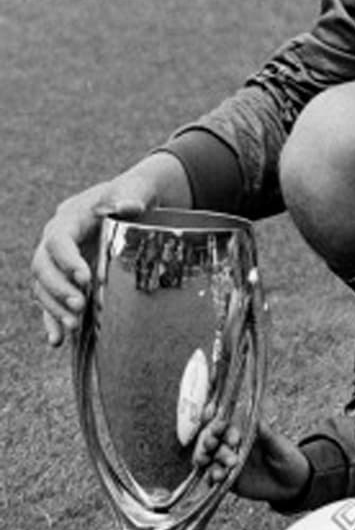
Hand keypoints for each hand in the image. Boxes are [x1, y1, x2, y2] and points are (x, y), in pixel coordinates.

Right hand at [31, 153, 191, 346]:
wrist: (136, 202)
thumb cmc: (134, 193)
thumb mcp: (136, 188)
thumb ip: (132, 194)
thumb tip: (130, 206)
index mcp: (69, 219)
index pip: (58, 240)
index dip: (67, 260)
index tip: (85, 278)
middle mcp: (57, 243)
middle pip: (44, 268)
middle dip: (58, 289)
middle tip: (79, 306)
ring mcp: (60, 264)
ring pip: (44, 288)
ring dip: (55, 309)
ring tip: (73, 326)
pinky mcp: (68, 281)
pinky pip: (52, 302)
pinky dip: (53, 321)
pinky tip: (58, 340)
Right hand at [193, 419, 309, 502]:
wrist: (293, 483)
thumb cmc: (288, 458)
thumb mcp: (280, 447)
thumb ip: (268, 436)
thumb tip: (258, 419)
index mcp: (244, 434)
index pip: (228, 427)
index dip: (222, 428)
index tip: (222, 429)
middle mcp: (233, 447)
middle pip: (215, 443)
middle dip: (210, 443)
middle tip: (211, 446)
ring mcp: (229, 464)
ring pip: (212, 460)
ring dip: (211, 462)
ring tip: (217, 469)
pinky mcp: (229, 480)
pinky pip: (215, 479)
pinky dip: (212, 478)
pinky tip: (214, 479)